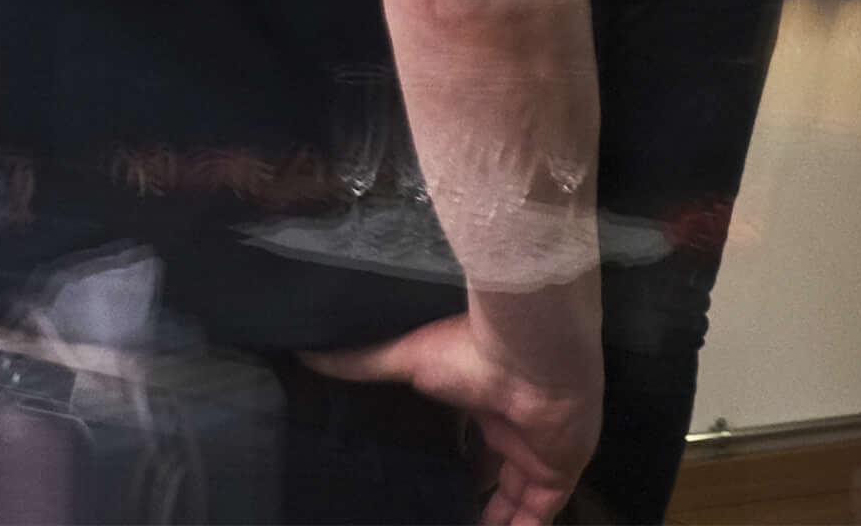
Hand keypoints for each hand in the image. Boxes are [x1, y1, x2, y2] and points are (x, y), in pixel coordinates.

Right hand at [305, 304, 599, 525]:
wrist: (533, 356)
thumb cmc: (470, 351)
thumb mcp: (407, 358)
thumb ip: (363, 363)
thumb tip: (306, 352)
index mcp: (479, 399)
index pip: (465, 436)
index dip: (449, 459)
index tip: (423, 479)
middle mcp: (508, 427)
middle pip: (490, 471)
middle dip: (469, 493)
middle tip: (440, 512)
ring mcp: (534, 452)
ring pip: (513, 500)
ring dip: (491, 519)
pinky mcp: (554, 476)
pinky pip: (536, 516)